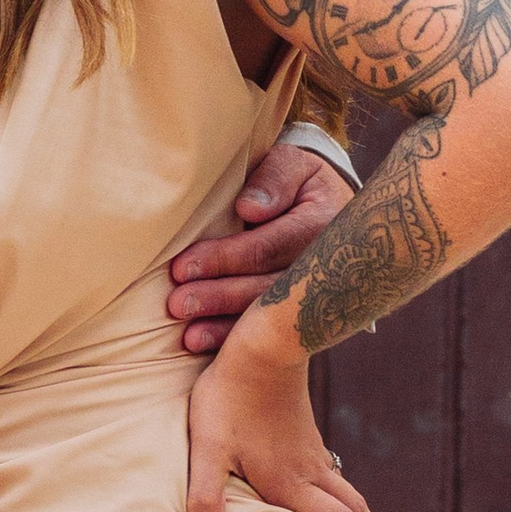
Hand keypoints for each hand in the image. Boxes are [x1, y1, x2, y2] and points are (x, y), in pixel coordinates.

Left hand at [166, 141, 351, 355]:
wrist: (333, 210)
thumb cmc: (300, 183)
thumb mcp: (294, 164)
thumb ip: (275, 178)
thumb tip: (249, 209)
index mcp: (324, 225)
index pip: (268, 246)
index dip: (225, 258)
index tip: (183, 267)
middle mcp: (326, 267)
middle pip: (267, 287)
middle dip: (219, 297)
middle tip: (177, 304)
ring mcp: (318, 297)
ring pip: (269, 317)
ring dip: (225, 328)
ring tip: (188, 336)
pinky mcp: (305, 316)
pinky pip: (272, 333)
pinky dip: (235, 342)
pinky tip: (206, 347)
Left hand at [184, 331, 390, 511]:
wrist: (266, 344)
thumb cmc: (231, 397)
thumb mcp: (209, 450)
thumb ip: (205, 498)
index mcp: (290, 483)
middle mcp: (309, 471)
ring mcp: (312, 451)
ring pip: (349, 493)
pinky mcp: (306, 434)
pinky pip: (336, 475)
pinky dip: (347, 498)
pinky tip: (339, 497)